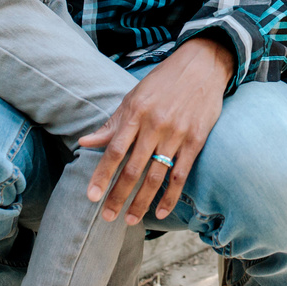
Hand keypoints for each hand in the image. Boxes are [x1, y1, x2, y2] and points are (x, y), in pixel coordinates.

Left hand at [80, 37, 232, 222]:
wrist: (202, 65)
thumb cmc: (163, 82)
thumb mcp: (133, 97)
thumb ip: (112, 124)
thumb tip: (84, 143)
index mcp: (136, 112)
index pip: (113, 151)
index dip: (101, 175)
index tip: (91, 196)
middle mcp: (155, 125)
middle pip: (133, 168)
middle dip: (118, 196)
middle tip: (108, 217)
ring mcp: (177, 134)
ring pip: (156, 176)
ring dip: (142, 201)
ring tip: (130, 220)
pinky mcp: (196, 140)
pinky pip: (181, 174)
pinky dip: (170, 195)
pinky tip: (161, 211)